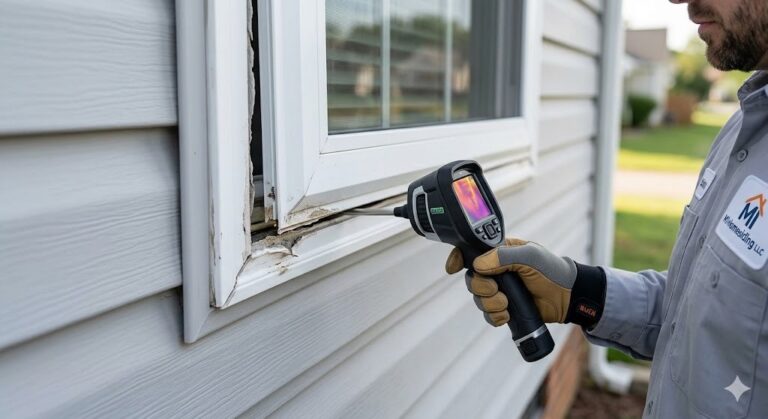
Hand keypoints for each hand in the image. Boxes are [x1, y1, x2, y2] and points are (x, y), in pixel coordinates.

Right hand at [445, 238, 605, 327]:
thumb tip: (478, 265)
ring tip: (506, 305)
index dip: (458, 258)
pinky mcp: (506, 308)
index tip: (452, 268)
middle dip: (481, 288)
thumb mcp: (530, 257)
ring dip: (489, 304)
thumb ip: (504, 256)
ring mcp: (501, 290)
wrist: (569, 296)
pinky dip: (494, 317)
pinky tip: (507, 316)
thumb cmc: (552, 271)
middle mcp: (497, 270)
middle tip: (498, 291)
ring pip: (478, 299)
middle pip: (472, 279)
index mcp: (500, 252)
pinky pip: (488, 315)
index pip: (472, 251)